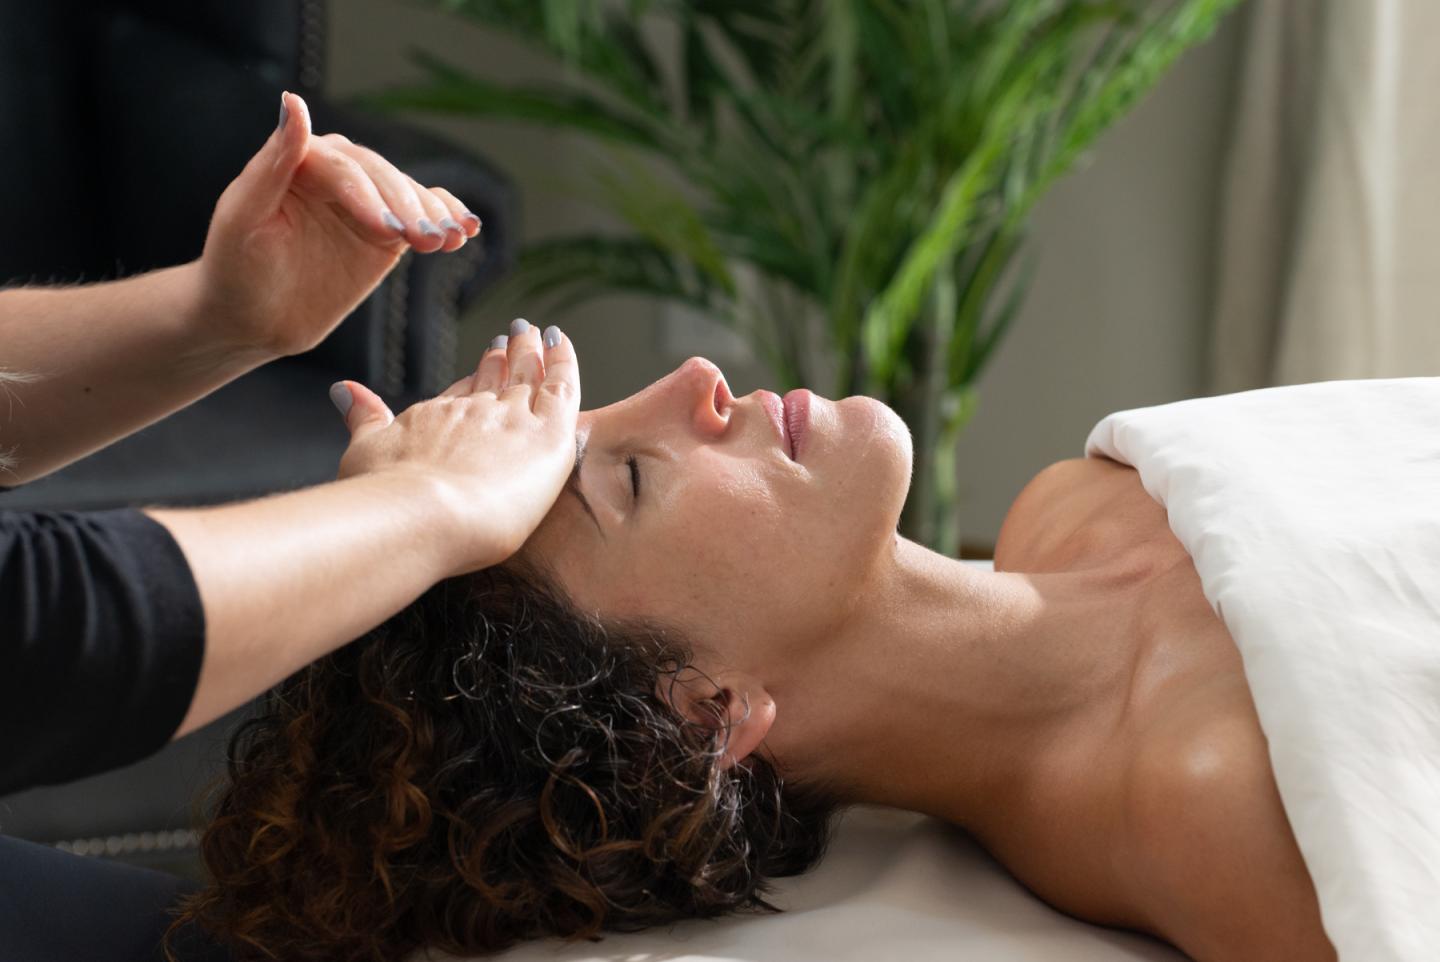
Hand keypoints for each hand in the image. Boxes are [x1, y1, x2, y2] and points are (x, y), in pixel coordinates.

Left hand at [195, 91, 481, 357]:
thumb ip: (273, 161)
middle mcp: (337, 174)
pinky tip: (467, 230)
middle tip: (429, 240)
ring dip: (435, 216)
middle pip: (385, 180)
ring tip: (452, 238)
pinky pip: (423, 218)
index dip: (368, 198)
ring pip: (409, 197)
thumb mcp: (243, 216)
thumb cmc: (235, 268)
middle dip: (409, 210)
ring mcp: (365, 203)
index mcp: (299, 160)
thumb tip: (294, 101)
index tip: (388, 232)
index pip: (345, 170)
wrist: (250, 319)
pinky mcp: (386, 233)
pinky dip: (447, 220)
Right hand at [332, 320, 579, 574]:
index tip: (482, 364)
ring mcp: (511, 419)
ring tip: (537, 334)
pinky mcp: (547, 436)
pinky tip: (562, 341)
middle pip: (494, 378)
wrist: (416, 514)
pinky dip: (564, 360)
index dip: (474, 378)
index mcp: (433, 419)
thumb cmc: (382, 500)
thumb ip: (362, 418)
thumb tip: (343, 389)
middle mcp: (473, 412)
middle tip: (514, 336)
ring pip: (528, 376)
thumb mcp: (363, 452)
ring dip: (532, 352)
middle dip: (504, 356)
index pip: (462, 394)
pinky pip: (563, 386)